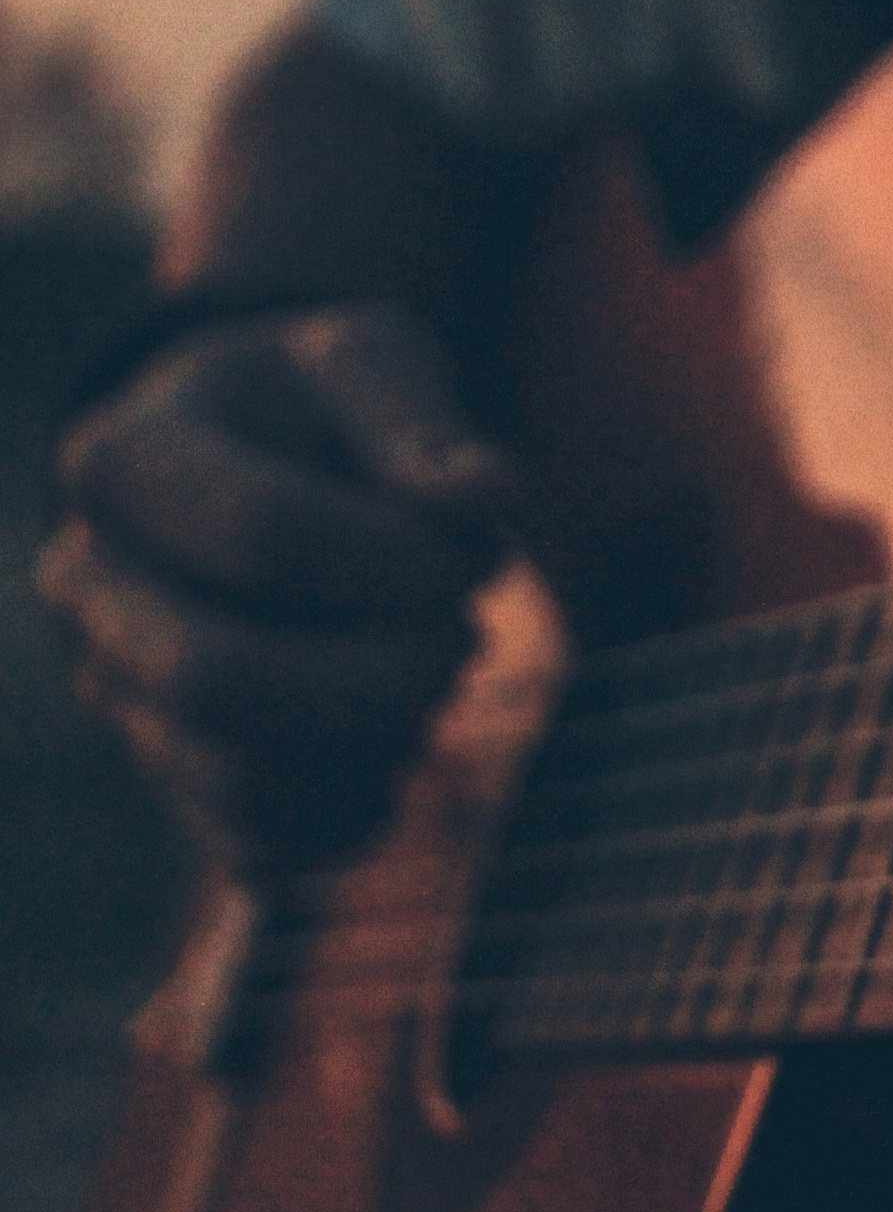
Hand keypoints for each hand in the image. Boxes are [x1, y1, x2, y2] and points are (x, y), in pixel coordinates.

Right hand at [39, 303, 516, 873]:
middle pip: (215, 678)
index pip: (264, 534)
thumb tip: (486, 502)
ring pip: (239, 779)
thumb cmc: (318, 406)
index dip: (404, 562)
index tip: (484, 557)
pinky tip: (395, 746)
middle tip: (469, 642)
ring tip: (431, 679)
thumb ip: (423, 423)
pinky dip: (356, 814)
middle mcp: (88, 588)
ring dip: (377, 743)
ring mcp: (118, 694)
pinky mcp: (172, 778)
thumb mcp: (370, 361)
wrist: (255, 464)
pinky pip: (260, 849)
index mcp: (119, 461)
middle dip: (378, 678)